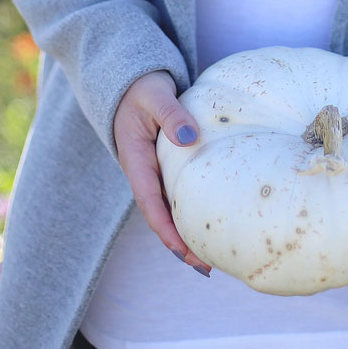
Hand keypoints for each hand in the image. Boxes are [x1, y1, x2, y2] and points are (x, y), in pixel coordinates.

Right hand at [112, 70, 211, 275]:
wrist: (134, 81)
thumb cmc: (144, 88)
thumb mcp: (155, 96)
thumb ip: (171, 114)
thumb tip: (188, 138)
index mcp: (136, 160)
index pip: (150, 203)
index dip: (166, 230)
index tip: (183, 251)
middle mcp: (144, 172)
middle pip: (161, 216)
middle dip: (181, 244)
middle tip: (207, 267)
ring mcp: (155, 172)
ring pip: (170, 209)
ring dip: (187, 233)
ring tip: (213, 257)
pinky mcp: (168, 167)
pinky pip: (179, 195)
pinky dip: (192, 212)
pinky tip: (212, 222)